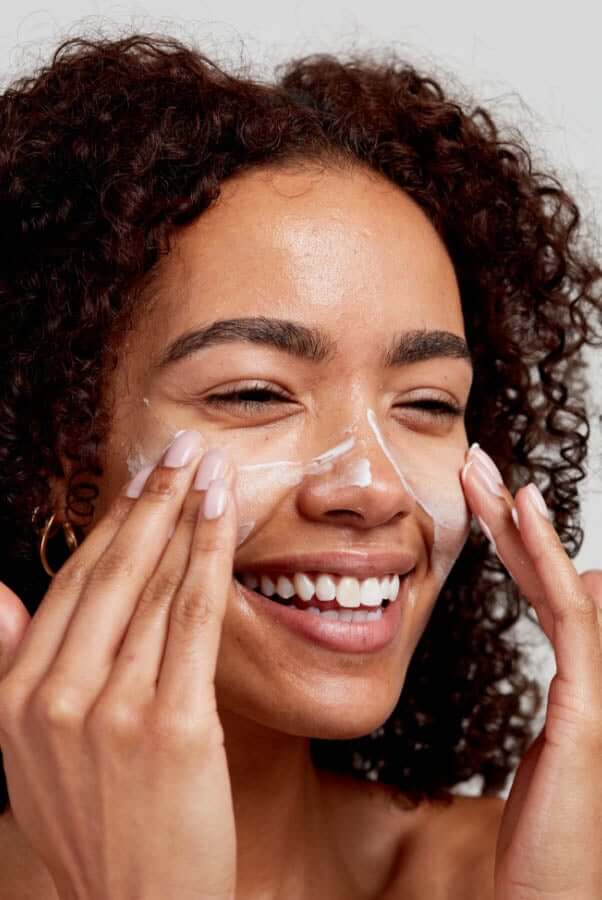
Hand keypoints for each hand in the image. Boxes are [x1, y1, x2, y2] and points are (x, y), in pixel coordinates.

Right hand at [0, 433, 237, 899]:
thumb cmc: (96, 826)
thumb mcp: (28, 753)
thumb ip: (10, 665)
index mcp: (16, 697)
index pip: (73, 586)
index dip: (112, 525)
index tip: (141, 480)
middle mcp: (52, 697)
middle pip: (111, 573)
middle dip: (150, 499)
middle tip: (180, 448)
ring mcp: (110, 712)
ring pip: (154, 587)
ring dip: (184, 516)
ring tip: (207, 468)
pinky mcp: (171, 727)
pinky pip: (192, 621)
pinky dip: (209, 559)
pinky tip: (222, 517)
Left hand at [461, 444, 601, 899]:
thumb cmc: (541, 847)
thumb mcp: (537, 760)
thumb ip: (550, 702)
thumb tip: (561, 641)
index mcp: (574, 685)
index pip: (541, 594)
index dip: (513, 542)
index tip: (479, 499)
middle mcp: (591, 679)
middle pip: (550, 579)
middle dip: (512, 519)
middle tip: (476, 467)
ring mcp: (595, 693)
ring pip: (561, 586)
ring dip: (522, 526)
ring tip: (486, 476)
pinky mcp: (587, 713)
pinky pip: (568, 620)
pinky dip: (547, 562)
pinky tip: (524, 514)